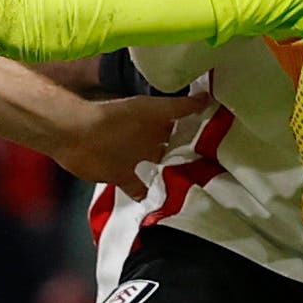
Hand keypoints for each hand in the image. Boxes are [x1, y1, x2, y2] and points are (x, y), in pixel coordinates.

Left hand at [45, 85, 210, 189]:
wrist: (78, 136)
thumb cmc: (117, 119)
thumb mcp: (152, 110)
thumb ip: (179, 108)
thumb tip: (208, 98)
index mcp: (157, 121)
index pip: (184, 126)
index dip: (202, 132)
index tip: (224, 142)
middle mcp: (149, 139)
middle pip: (174, 149)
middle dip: (191, 158)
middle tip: (217, 172)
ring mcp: (136, 159)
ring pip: (160, 169)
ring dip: (173, 177)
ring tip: (198, 190)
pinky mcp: (123, 177)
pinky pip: (140, 188)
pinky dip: (150, 195)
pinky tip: (166, 204)